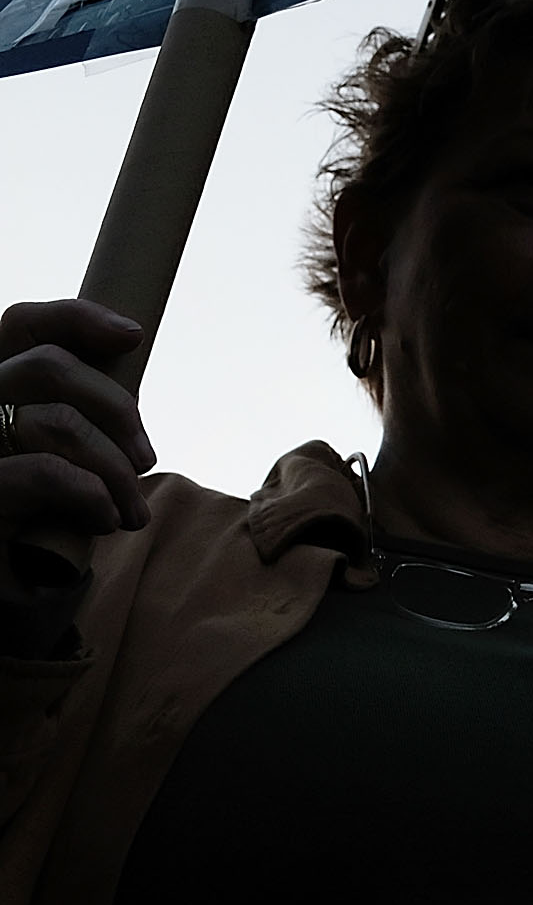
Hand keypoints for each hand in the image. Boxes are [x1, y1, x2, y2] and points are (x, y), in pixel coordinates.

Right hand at [1, 301, 153, 540]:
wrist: (7, 585)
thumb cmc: (37, 517)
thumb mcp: (62, 452)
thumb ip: (79, 410)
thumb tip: (126, 368)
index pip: (24, 324)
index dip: (79, 318)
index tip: (134, 336)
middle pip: (50, 367)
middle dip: (119, 409)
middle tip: (146, 459)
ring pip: (57, 422)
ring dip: (116, 470)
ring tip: (130, 511)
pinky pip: (46, 471)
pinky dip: (93, 494)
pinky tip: (104, 519)